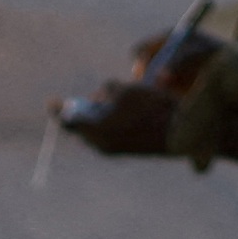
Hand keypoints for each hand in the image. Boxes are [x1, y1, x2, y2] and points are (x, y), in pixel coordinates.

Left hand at [54, 80, 177, 154]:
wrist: (185, 133)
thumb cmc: (152, 109)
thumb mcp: (126, 90)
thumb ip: (107, 89)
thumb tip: (103, 94)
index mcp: (96, 133)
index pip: (69, 121)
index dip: (60, 110)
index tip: (51, 102)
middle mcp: (102, 145)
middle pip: (85, 124)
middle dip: (89, 108)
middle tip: (100, 96)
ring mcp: (116, 149)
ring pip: (100, 127)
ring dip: (105, 113)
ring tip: (123, 99)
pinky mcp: (130, 149)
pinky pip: (114, 132)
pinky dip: (116, 119)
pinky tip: (131, 109)